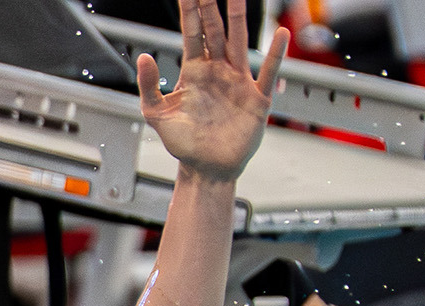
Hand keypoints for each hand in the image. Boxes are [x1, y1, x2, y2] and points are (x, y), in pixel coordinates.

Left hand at [136, 0, 287, 182]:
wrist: (206, 169)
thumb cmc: (183, 143)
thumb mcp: (157, 114)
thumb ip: (149, 85)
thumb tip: (143, 56)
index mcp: (194, 70)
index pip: (192, 31)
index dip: (190, 9)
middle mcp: (217, 70)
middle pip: (215, 29)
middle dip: (211, 4)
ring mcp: (238, 81)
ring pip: (239, 42)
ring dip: (239, 18)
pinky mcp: (255, 99)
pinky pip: (267, 72)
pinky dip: (275, 55)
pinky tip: (281, 35)